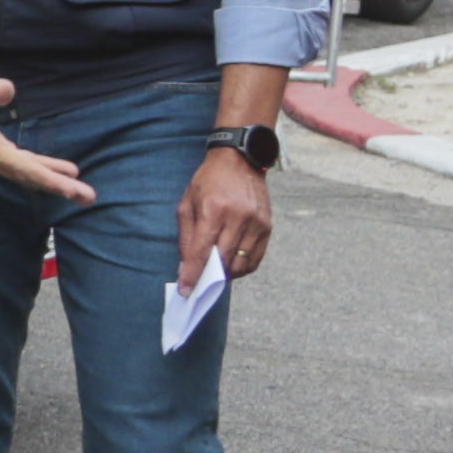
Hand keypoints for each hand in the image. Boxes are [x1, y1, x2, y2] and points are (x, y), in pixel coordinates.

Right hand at [0, 22, 96, 206]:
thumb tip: (7, 91)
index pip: (21, 165)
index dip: (48, 176)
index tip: (71, 186)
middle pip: (27, 176)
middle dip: (58, 187)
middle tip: (88, 197)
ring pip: (25, 174)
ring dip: (52, 181)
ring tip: (80, 191)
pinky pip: (19, 166)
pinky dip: (40, 170)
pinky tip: (57, 171)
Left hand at [176, 147, 272, 289]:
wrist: (240, 161)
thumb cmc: (208, 182)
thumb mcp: (187, 203)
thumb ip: (186, 236)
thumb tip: (185, 267)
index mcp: (214, 209)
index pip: (202, 251)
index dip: (192, 274)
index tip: (186, 291)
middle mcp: (238, 217)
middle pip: (223, 260)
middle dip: (208, 277)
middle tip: (199, 285)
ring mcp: (256, 223)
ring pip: (241, 264)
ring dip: (226, 274)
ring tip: (215, 273)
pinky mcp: (267, 226)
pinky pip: (255, 259)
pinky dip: (242, 268)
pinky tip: (231, 266)